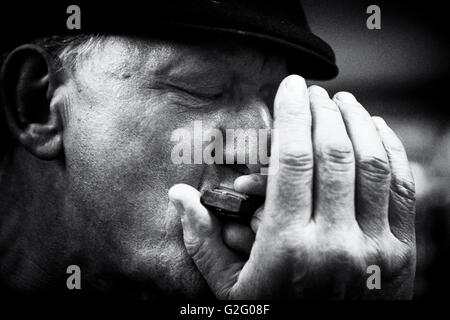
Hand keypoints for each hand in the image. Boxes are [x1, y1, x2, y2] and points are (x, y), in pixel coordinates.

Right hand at [169, 75, 415, 298]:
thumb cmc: (275, 319)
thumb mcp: (230, 290)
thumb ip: (202, 241)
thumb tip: (177, 196)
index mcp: (288, 246)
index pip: (295, 159)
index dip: (293, 114)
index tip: (290, 86)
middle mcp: (336, 242)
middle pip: (334, 153)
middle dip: (323, 112)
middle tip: (313, 92)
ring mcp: (375, 248)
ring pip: (372, 164)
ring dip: (358, 122)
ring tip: (343, 101)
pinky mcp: (400, 254)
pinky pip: (401, 188)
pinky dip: (390, 150)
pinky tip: (376, 128)